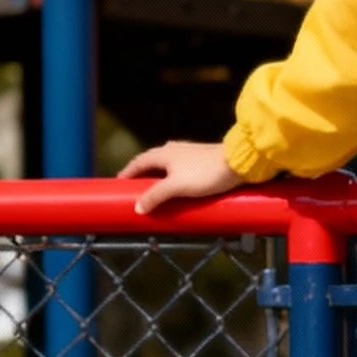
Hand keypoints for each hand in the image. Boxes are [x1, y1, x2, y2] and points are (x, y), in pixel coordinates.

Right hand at [120, 140, 240, 215]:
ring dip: (157, 176)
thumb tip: (138, 208)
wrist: (239, 163)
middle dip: (141, 174)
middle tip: (134, 189)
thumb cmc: (206, 174)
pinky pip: (178, 168)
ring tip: (154, 190)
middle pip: (150, 162)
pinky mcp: (201, 159)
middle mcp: (173, 149)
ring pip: (165, 164)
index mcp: (163, 153)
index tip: (118, 184)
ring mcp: (188, 153)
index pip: (138, 162)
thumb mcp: (176, 187)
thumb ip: (155, 196)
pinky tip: (177, 185)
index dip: (127, 173)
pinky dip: (171, 177)